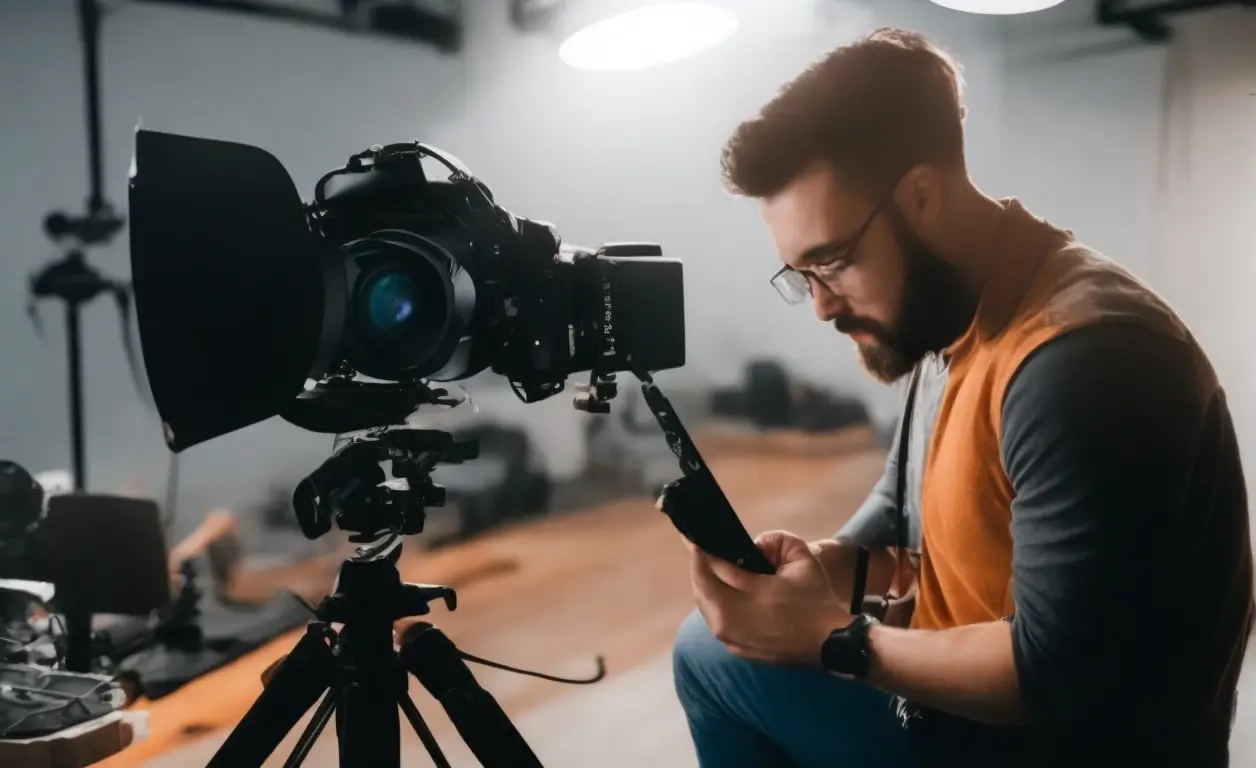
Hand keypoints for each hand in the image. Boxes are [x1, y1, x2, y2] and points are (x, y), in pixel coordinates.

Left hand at [686, 530, 854, 666]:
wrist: (830, 643)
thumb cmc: (816, 600)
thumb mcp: (802, 560)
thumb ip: (776, 542)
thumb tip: (753, 545)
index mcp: (751, 594)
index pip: (714, 567)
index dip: (701, 550)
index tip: (693, 538)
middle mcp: (734, 619)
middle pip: (701, 588)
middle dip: (699, 568)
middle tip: (700, 551)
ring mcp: (733, 639)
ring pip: (705, 608)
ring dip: (705, 588)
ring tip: (710, 571)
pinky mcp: (737, 651)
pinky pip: (716, 623)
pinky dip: (715, 608)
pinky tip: (723, 597)